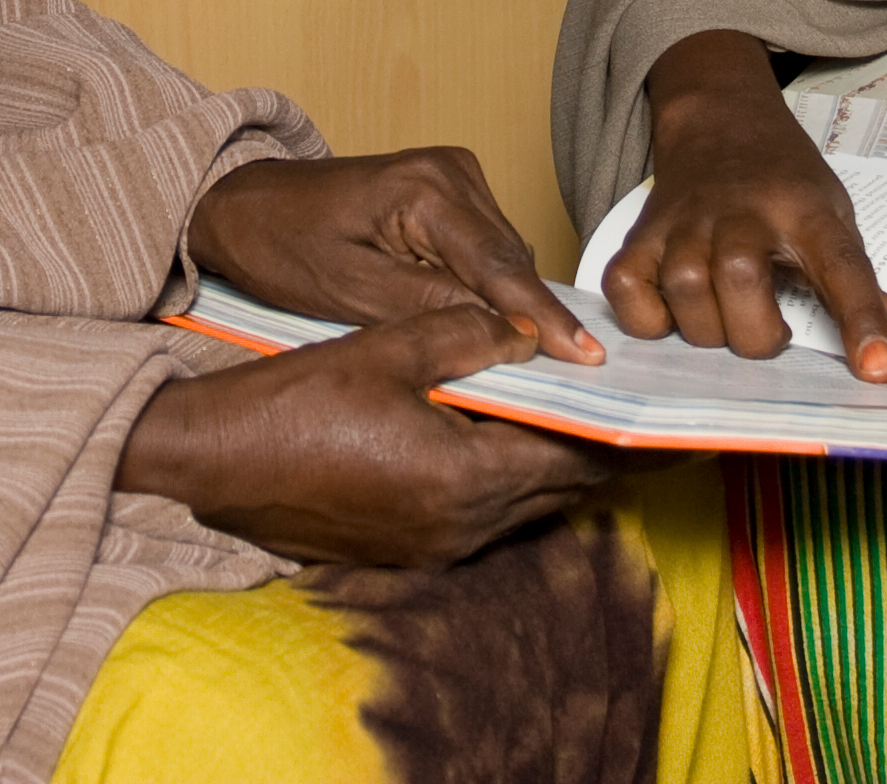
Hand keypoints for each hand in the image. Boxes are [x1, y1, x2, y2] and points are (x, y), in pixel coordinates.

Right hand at [121, 304, 612, 566]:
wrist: (214, 461)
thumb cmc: (292, 401)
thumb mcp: (385, 348)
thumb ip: (466, 334)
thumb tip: (530, 334)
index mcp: (463, 478)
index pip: (574, 457)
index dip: (628, 436)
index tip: (673, 421)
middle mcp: (460, 527)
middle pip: (562, 490)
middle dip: (607, 454)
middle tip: (654, 421)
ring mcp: (434, 548)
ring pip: (528, 506)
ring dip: (560, 467)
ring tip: (596, 425)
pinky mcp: (409, 551)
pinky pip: (487, 516)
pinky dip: (513, 480)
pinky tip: (515, 443)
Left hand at [189, 149, 601, 364]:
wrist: (245, 205)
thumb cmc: (283, 247)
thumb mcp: (351, 293)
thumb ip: (432, 307)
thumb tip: (505, 332)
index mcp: (425, 189)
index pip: (500, 269)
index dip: (545, 320)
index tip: (587, 359)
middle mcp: (452, 170)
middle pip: (510, 263)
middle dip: (528, 319)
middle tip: (561, 379)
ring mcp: (454, 173)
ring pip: (503, 258)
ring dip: (503, 304)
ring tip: (511, 358)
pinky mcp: (450, 187)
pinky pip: (485, 248)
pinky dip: (485, 285)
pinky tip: (478, 321)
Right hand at [602, 30, 886, 382]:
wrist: (722, 121)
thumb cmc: (784, 183)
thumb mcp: (833, 216)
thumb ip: (860, 283)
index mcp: (805, 210)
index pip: (841, 267)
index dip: (862, 320)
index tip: (878, 368)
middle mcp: (741, 211)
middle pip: (739, 279)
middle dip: (756, 334)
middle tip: (771, 333)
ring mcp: (685, 221)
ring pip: (684, 289)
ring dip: (708, 330)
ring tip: (728, 323)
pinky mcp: (641, 234)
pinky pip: (627, 289)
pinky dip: (646, 318)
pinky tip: (675, 315)